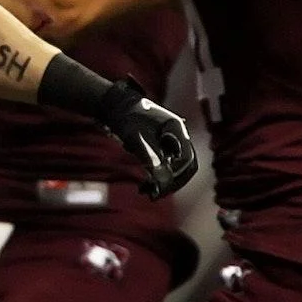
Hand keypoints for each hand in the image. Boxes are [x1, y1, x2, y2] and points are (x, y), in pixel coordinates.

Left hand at [95, 77, 198, 199]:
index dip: (176, 175)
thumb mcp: (133, 136)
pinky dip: (158, 179)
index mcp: (175, 127)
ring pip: (177, 169)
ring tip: (146, 192)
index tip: (159, 186)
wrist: (114, 107)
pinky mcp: (163, 149)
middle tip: (154, 194)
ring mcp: (172, 142)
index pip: (186, 158)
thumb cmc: (123, 118)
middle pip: (185, 166)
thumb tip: (161, 180)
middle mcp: (178, 135)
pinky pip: (167, 168)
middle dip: (171, 182)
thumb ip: (148, 156)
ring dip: (165, 183)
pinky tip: (144, 187)